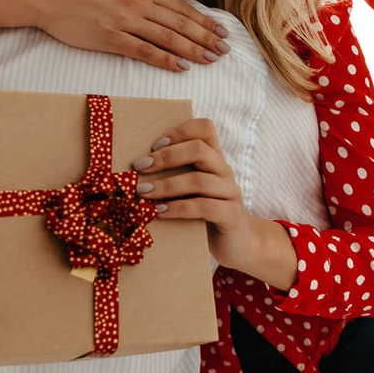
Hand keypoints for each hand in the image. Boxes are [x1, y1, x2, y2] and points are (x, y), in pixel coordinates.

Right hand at [0, 0, 229, 70]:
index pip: (182, 7)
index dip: (204, 21)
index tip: (221, 32)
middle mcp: (139, 2)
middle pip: (181, 24)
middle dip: (206, 38)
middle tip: (224, 50)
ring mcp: (126, 21)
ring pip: (168, 38)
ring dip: (192, 51)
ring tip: (210, 60)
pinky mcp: (111, 38)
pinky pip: (144, 51)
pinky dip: (164, 60)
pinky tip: (180, 67)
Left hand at [132, 119, 295, 288]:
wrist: (238, 244)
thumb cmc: (206, 214)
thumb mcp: (191, 191)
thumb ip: (175, 176)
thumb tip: (135, 171)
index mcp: (214, 159)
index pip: (205, 129)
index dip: (180, 131)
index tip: (154, 144)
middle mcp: (224, 171)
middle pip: (199, 149)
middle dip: (166, 157)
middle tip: (140, 167)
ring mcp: (230, 192)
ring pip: (199, 180)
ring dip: (166, 186)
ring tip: (142, 193)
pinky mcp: (231, 215)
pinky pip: (204, 207)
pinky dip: (178, 208)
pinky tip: (160, 212)